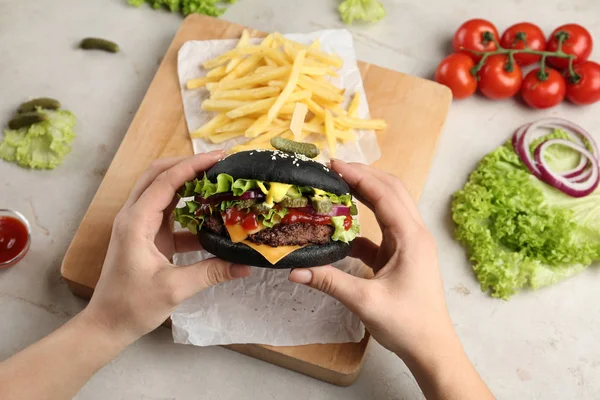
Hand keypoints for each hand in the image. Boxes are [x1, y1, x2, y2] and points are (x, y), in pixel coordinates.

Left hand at [84, 151, 250, 344]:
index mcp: (136, 222)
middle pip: (158, 174)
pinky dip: (189, 209)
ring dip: (188, 182)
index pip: (166, 181)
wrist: (107, 324)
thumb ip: (211, 273)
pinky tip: (211, 216)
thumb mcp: (174, 289)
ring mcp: (138, 224)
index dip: (193, 165)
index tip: (221, 157)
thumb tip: (245, 266)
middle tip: (219, 162)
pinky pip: (168, 212)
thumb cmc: (132, 305)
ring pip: (162, 190)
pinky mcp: (146, 235)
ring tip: (217, 180)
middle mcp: (134, 216)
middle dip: (188, 164)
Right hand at [289, 159, 452, 357]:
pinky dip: (363, 219)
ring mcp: (410, 243)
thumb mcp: (365, 301)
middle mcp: (414, 233)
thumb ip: (329, 282)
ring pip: (389, 205)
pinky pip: (382, 227)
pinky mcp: (402, 254)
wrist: (431, 347)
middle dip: (363, 174)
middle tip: (333, 168)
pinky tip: (342, 224)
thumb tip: (295, 270)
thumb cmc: (406, 324)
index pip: (384, 194)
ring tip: (337, 184)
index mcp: (411, 238)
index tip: (332, 164)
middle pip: (391, 190)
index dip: (359, 175)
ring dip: (366, 192)